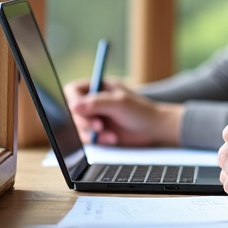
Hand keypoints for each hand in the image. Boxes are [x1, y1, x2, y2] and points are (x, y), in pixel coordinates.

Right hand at [65, 79, 183, 145]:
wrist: (155, 129)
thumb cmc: (141, 111)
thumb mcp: (119, 103)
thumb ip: (96, 103)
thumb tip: (73, 106)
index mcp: (98, 87)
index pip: (73, 90)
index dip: (73, 100)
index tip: (80, 111)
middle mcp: (94, 101)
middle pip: (73, 111)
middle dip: (84, 121)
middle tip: (99, 127)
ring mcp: (95, 117)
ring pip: (78, 127)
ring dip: (91, 134)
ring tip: (109, 135)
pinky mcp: (98, 132)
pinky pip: (87, 138)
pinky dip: (98, 141)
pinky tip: (112, 139)